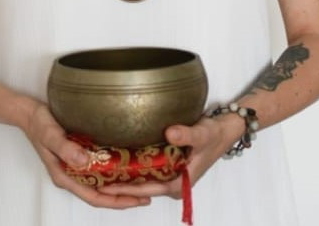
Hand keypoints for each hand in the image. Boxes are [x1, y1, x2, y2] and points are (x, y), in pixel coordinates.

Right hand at [23, 100, 151, 208]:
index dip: (117, 201)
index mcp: (65, 177)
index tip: (138, 200)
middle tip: (148, 193)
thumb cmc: (38, 124)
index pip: (95, 197)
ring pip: (101, 183)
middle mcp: (72, 175)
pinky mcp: (78, 155)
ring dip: (120, 185)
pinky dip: (113, 170)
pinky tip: (125, 163)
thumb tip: (84, 161)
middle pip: (101, 194)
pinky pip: (98, 169)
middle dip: (124, 196)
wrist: (29, 113)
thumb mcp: (50, 135)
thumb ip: (65, 148)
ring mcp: (75, 166)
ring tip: (142, 181)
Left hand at [97, 113, 244, 199]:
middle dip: (117, 181)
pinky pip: (145, 169)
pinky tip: (117, 154)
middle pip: (138, 186)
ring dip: (123, 173)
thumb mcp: (202, 133)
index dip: (122, 186)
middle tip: (92, 170)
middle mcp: (171, 183)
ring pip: (140, 178)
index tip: (101, 181)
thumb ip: (186, 134)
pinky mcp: (167, 165)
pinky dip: (132, 164)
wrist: (225, 130)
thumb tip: (170, 133)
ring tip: (98, 163)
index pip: (143, 189)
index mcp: (177, 184)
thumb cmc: (215, 135)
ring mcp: (169, 175)